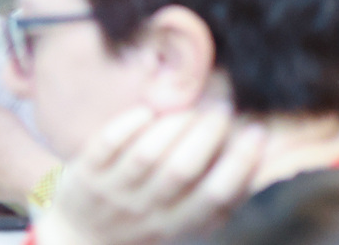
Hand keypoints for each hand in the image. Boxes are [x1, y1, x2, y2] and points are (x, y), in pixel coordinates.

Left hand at [36, 105, 264, 244]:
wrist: (80, 238)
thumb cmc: (145, 221)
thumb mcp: (183, 222)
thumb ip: (216, 202)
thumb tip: (257, 164)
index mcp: (176, 223)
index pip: (214, 197)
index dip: (240, 164)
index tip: (257, 132)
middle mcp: (145, 210)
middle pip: (180, 171)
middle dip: (206, 136)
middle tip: (223, 108)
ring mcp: (113, 192)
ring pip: (146, 156)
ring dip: (172, 127)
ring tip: (191, 107)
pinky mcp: (85, 173)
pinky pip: (106, 145)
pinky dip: (128, 126)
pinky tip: (148, 111)